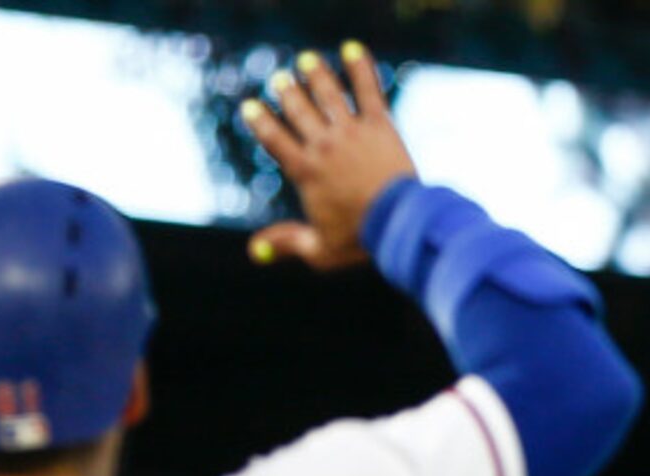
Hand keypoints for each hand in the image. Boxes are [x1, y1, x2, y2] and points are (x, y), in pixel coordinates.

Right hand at [241, 44, 417, 271]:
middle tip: (281, 81)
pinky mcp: (378, 124)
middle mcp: (324, 146)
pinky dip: (359, 67)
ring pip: (327, 94)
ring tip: (307, 61)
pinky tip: (351, 49)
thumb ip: (286, 243)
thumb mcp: (318, 250)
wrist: (399, 224)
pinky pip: (368, 89)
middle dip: (287, 93)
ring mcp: (351, 132)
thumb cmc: (358, 240)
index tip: (250, 107)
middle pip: (299, 111)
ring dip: (315, 75)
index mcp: (306, 172)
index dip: (260, 122)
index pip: (275, 139)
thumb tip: (253, 251)